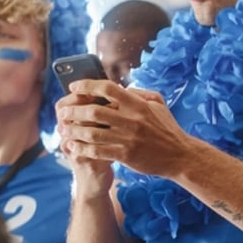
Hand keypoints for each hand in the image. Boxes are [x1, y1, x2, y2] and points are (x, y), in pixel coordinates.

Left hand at [55, 80, 195, 178]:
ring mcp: (128, 139)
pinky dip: (82, 149)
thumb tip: (118, 87)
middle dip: (73, 111)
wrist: (179, 156)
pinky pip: (98, 152)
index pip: (107, 89)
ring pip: (92, 133)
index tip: (73, 87)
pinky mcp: (126, 155)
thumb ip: (138, 93)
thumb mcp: (158, 103)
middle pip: (94, 112)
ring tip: (64, 130)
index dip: (87, 86)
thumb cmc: (167, 128)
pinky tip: (74, 147)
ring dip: (74, 131)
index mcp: (137, 104)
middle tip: (62, 112)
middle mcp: (131, 120)